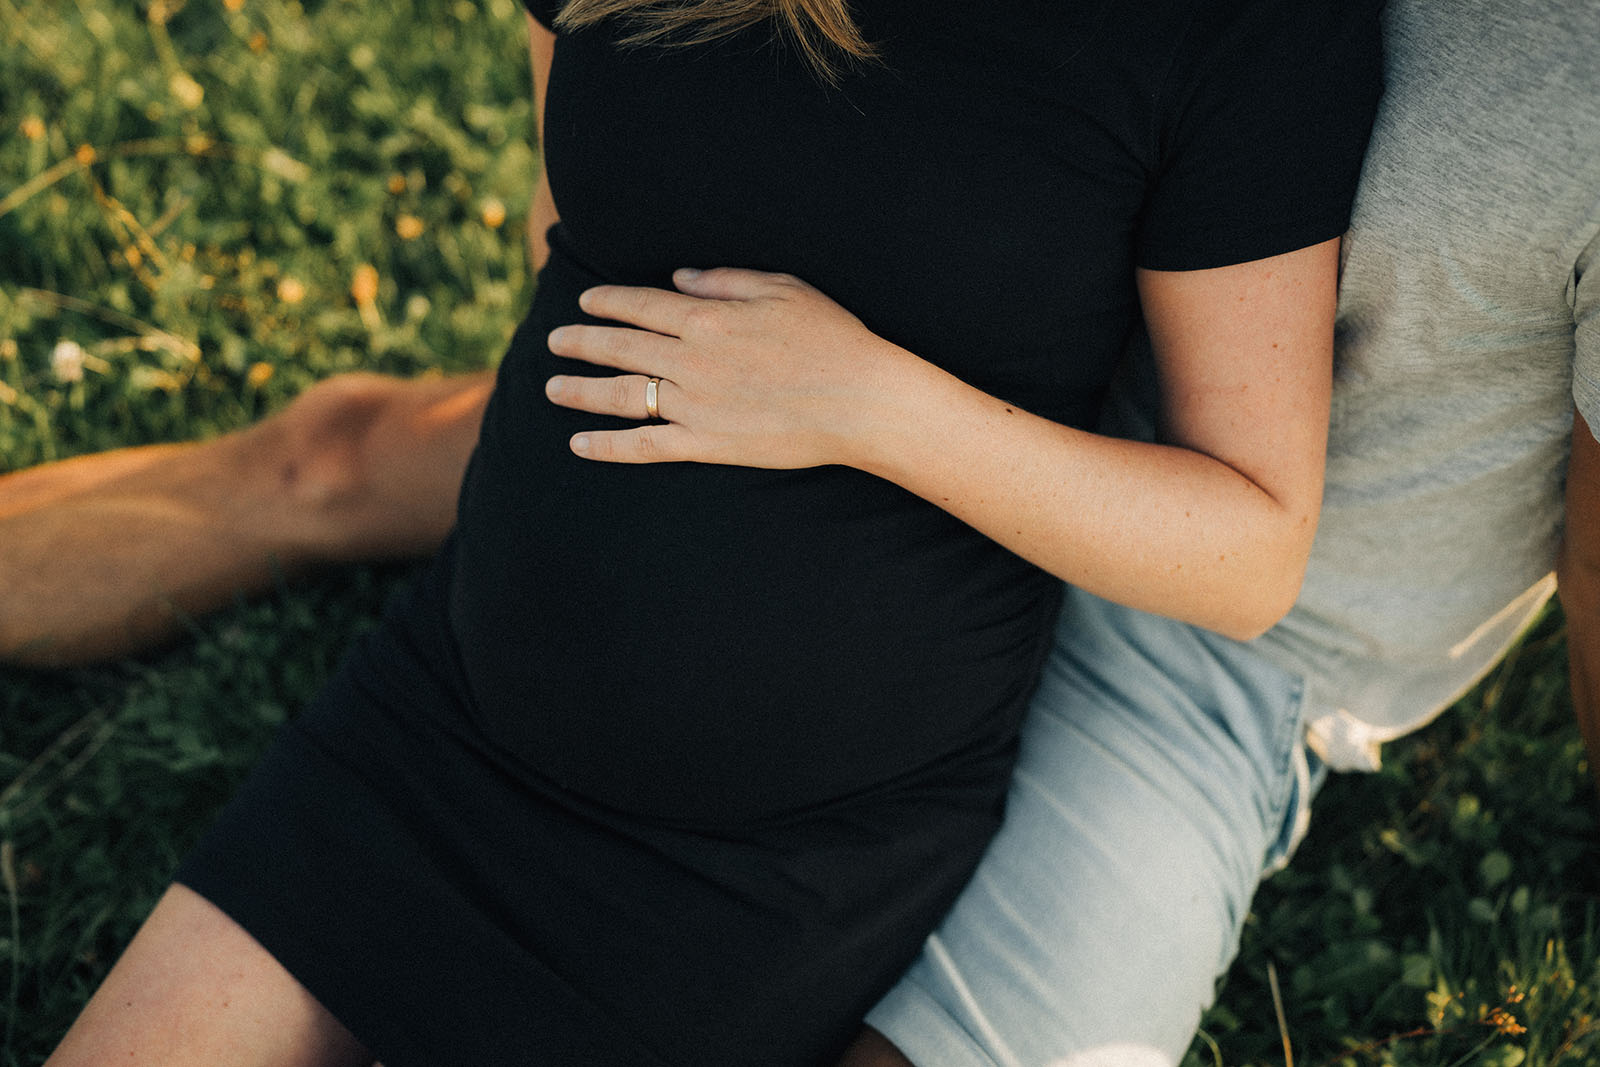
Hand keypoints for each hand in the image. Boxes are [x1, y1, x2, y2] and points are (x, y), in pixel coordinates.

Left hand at [544, 267, 909, 467]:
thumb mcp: (784, 289)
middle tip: (553, 341)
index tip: (585, 301)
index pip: (640, 304)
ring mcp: (695, 405)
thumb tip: (679, 277)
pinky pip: (645, 446)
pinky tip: (579, 444)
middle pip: (620, 347)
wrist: (862, 401)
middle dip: (580, 342)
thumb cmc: (833, 339)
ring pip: (621, 395)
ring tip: (551, 387)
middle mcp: (692, 360)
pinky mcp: (707, 445)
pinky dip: (607, 446)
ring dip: (580, 390)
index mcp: (708, 317)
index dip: (607, 301)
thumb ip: (725, 280)